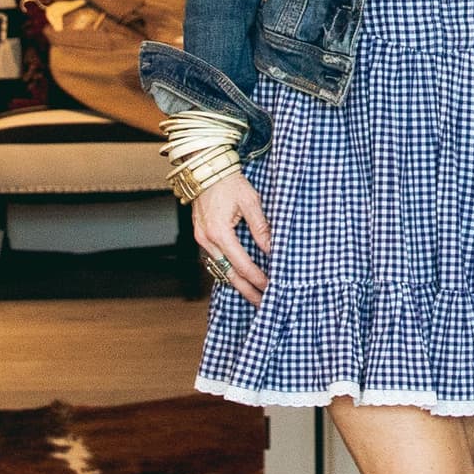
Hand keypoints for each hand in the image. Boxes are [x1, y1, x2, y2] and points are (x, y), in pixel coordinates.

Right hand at [191, 171, 272, 301]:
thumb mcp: (250, 202)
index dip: (258, 279)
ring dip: (237, 283)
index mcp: (219, 232)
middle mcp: (207, 240)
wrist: (205, 169)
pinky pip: (215, 260)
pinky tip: (240, 277)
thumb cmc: (228, 182)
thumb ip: (261, 227)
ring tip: (254, 295)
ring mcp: (201, 239)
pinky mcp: (201, 236)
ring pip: (220, 269)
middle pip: (228, 275)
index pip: (242, 264)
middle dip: (247, 291)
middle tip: (263, 304)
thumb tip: (272, 249)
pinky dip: (228, 270)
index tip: (271, 287)